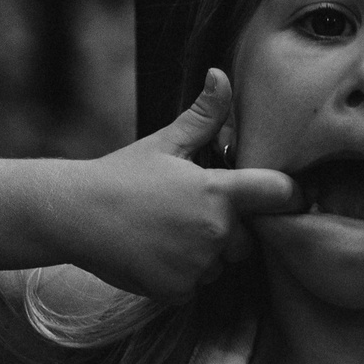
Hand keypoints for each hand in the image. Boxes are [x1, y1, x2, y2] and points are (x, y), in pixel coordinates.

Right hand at [49, 70, 299, 298]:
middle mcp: (215, 231)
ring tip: (166, 232)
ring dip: (205, 255)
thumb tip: (221, 74)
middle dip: (229, 230)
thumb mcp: (165, 143)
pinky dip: (182, 275)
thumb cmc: (121, 174)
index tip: (289, 198)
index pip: (279, 195)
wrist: (73, 215)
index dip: (290, 196)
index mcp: (218, 192)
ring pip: (222, 265)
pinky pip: (198, 285)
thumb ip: (204, 116)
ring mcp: (198, 264)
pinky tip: (155, 253)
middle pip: (248, 239)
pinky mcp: (180, 289)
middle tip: (188, 213)